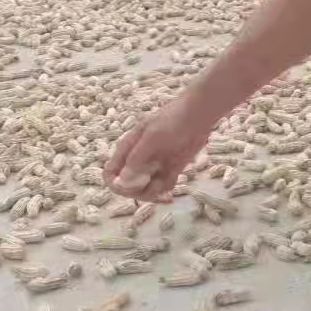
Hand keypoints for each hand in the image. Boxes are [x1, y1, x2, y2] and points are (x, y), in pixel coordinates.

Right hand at [104, 94, 218, 199]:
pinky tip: (171, 195)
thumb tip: (120, 183)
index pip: (111, 173)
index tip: (132, 189)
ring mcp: (154, 165)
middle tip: (155, 191)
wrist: (199, 114)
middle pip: (127, 185)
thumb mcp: (152, 138)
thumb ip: (136, 159)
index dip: (117, 185)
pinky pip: (162, 186)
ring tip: (166, 191)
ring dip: (153, 194)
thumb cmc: (172, 121)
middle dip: (138, 192)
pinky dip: (164, 192)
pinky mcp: (171, 168)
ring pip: (145, 188)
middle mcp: (138, 159)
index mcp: (128, 149)